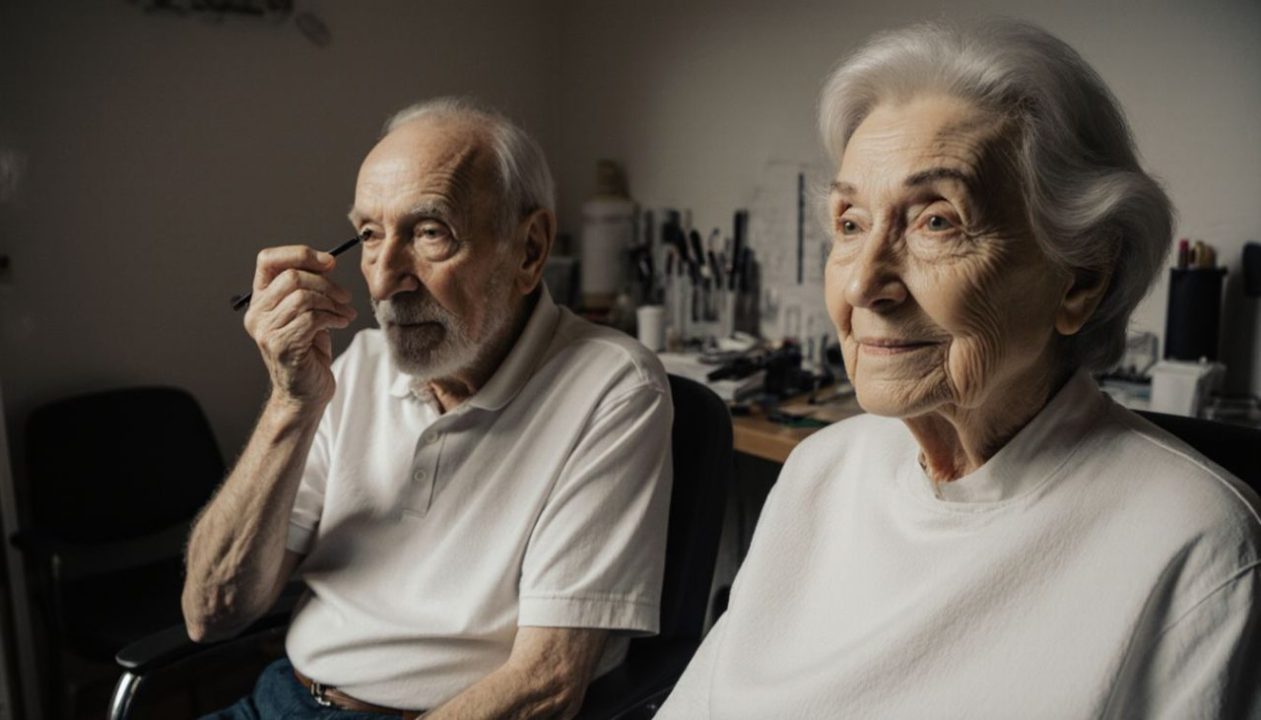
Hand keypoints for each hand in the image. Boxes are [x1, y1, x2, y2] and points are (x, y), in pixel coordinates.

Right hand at [244, 246, 356, 409]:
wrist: (306, 394)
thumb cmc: (309, 353)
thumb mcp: (308, 313)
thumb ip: (310, 289)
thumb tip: (327, 262)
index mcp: (260, 300)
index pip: (268, 260)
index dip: (300, 254)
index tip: (329, 262)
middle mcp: (257, 314)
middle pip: (292, 276)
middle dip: (326, 283)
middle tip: (345, 296)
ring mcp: (266, 331)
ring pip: (303, 297)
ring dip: (332, 302)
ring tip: (345, 313)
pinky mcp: (281, 345)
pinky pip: (311, 318)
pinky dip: (333, 317)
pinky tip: (341, 323)